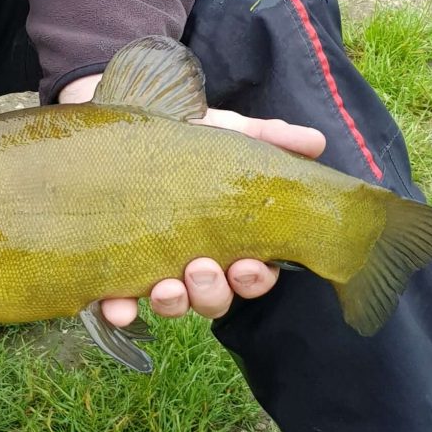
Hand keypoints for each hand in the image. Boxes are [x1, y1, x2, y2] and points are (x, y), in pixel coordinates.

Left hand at [58, 74, 325, 324]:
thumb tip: (316, 141)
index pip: (254, 273)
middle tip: (201, 269)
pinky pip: (117, 304)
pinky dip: (119, 310)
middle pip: (216, 298)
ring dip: (174, 303)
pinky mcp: (115, 270)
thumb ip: (269, 138)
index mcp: (228, 236)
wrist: (120, 122)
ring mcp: (156, 269)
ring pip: (173, 305)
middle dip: (213, 292)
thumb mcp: (225, 132)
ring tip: (166, 286)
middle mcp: (195, 261)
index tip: (248, 265)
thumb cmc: (183, 137)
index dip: (255, 278)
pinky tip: (116, 305)